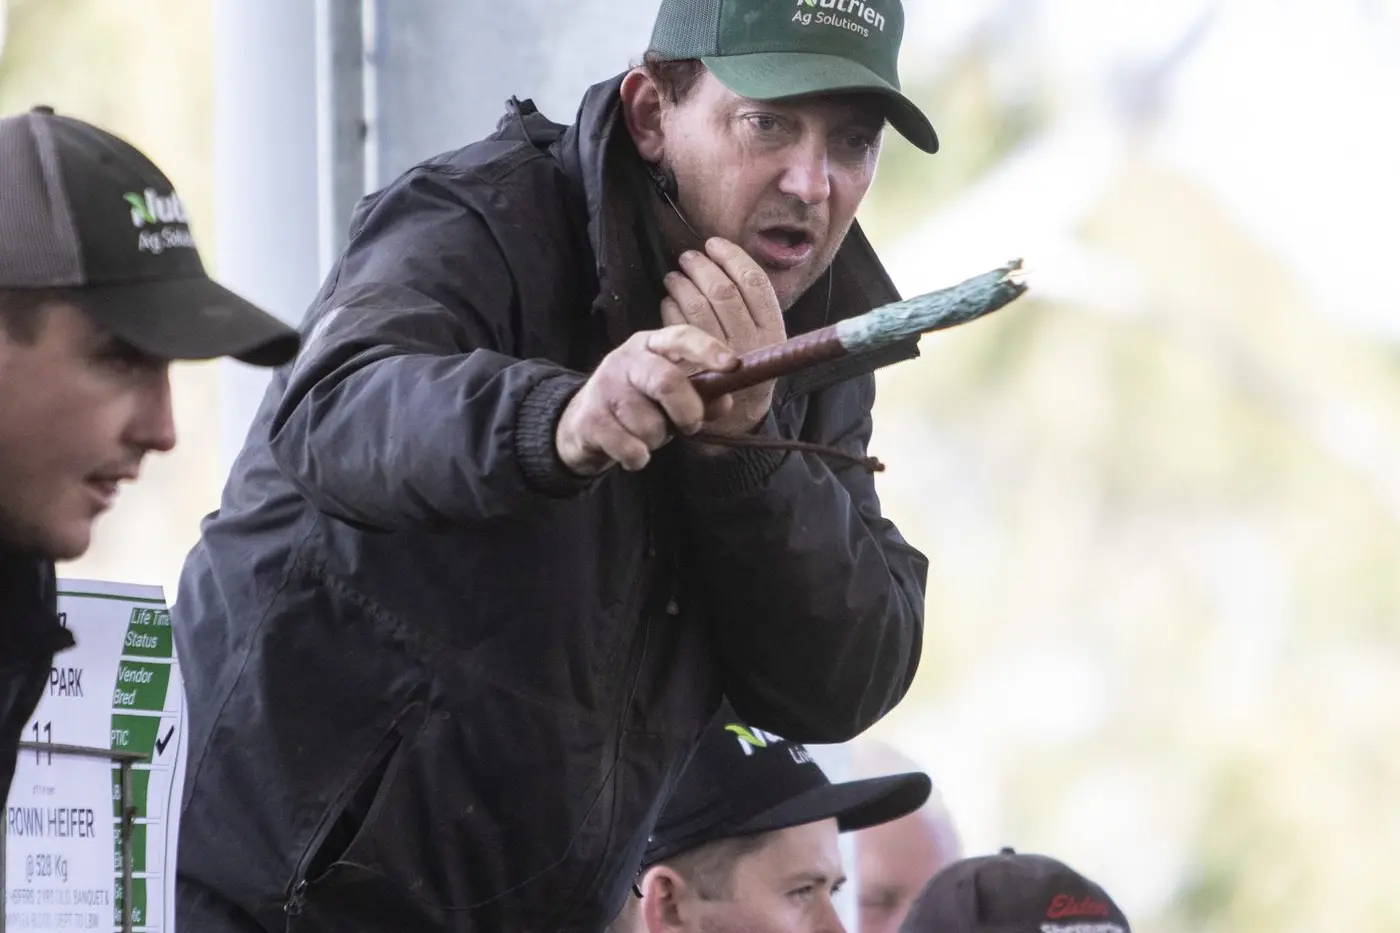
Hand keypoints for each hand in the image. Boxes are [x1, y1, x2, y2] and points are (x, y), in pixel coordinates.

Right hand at [556, 325, 738, 475]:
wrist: (580, 425)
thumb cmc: (637, 406)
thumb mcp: (669, 397)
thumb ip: (701, 398)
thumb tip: (725, 402)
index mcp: (650, 345)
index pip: (681, 337)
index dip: (708, 350)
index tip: (733, 366)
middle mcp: (626, 360)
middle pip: (667, 381)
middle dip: (687, 412)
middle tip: (690, 426)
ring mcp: (605, 388)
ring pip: (650, 424)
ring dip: (658, 440)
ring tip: (647, 436)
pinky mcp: (591, 419)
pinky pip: (631, 448)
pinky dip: (639, 458)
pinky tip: (632, 452)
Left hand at [661, 237, 786, 435]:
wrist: (739, 417)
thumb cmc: (750, 367)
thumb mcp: (766, 338)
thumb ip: (753, 306)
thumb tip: (727, 260)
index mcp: (774, 330)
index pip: (754, 282)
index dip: (731, 257)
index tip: (715, 244)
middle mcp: (751, 343)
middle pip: (722, 291)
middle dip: (701, 267)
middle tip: (688, 257)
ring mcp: (722, 356)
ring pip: (697, 306)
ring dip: (682, 283)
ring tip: (675, 276)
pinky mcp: (696, 366)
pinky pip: (678, 327)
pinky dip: (670, 307)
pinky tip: (669, 300)